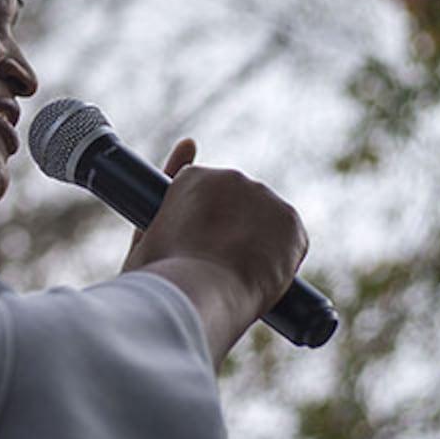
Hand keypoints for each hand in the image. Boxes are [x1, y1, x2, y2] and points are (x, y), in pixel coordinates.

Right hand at [122, 139, 307, 365]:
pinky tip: (259, 277)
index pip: (206, 197)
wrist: (195, 295)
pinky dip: (281, 259)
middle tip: (213, 268)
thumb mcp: (148, 232)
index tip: (198, 250)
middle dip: (231, 233)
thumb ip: (167, 193)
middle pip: (237, 206)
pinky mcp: (290, 221)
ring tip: (233, 277)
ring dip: (256, 243)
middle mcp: (231, 177)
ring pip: (264, 221)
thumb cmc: (162, 274)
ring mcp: (264, 197)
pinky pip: (290, 239)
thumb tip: (189, 143)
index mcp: (193, 177)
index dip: (205, 226)